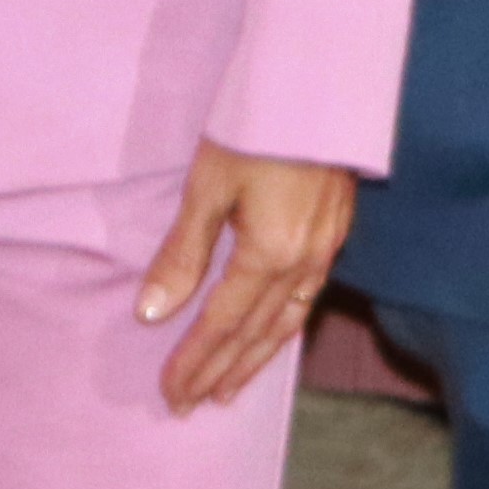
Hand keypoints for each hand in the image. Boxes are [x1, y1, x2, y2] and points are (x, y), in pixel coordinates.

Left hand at [137, 143, 352, 412]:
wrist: (320, 83)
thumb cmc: (256, 127)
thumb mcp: (208, 185)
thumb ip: (183, 253)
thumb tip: (153, 313)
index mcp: (270, 255)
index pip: (223, 325)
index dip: (194, 362)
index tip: (170, 393)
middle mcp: (303, 263)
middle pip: (257, 335)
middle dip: (221, 372)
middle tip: (191, 405)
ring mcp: (326, 250)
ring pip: (287, 323)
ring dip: (255, 360)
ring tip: (228, 388)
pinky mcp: (335, 232)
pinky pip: (308, 299)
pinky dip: (284, 329)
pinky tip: (273, 334)